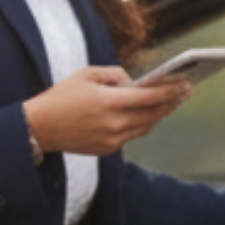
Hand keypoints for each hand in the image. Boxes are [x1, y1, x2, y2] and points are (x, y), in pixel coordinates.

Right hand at [24, 66, 190, 157]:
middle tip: (185, 91)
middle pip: (153, 114)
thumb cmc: (61, 97)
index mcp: (109, 102)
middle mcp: (114, 124)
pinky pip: (131, 135)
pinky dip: (141, 124)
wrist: (38, 128)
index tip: (185, 83)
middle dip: (171, 102)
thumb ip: (114, 74)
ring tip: (170, 102)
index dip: (171, 89)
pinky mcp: (107, 149)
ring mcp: (111, 139)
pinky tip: (147, 115)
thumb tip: (134, 82)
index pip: (150, 96)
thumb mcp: (86, 75)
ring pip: (146, 127)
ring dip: (159, 114)